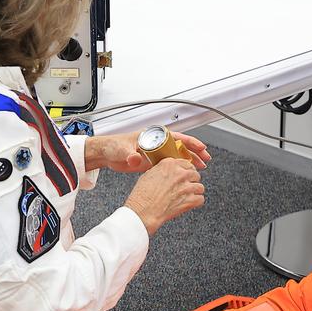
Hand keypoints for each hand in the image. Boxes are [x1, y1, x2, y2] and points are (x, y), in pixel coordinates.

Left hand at [84, 131, 212, 173]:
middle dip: (194, 152)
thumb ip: (129, 155)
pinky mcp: (152, 161)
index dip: (190, 142)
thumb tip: (134, 159)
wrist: (106, 153)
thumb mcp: (122, 150)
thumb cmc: (113, 146)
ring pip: (177, 155)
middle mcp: (156, 143)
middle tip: (205, 159)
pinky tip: (186, 173)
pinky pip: (169, 164)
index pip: (176, 136)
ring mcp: (155, 152)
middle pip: (180, 146)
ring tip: (201, 167)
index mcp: (152, 136)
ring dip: (189, 160)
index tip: (201, 147)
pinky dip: (179, 168)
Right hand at [124, 157, 203, 234]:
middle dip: (191, 181)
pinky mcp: (190, 200)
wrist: (143, 211)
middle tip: (184, 188)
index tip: (184, 176)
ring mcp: (186, 187)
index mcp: (169, 164)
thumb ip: (161, 170)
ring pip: (200, 187)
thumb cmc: (142, 196)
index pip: (186, 163)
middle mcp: (180, 173)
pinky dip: (195, 202)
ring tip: (186, 197)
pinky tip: (188, 204)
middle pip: (195, 174)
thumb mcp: (148, 175)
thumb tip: (167, 172)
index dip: (186, 171)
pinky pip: (200, 199)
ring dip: (194, 192)